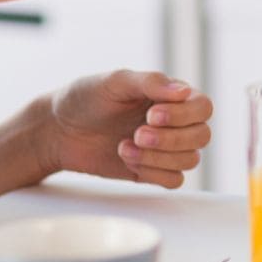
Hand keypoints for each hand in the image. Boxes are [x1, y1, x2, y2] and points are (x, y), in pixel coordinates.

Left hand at [42, 70, 212, 189]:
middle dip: (170, 139)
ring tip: (125, 146)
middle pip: (202, 136)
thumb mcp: (116, 82)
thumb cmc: (85, 99)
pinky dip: (153, 172)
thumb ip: (151, 82)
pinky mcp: (152, 171)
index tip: (152, 115)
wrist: (57, 131)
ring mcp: (164, 148)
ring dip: (158, 156)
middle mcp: (174, 122)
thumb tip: (184, 91)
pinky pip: (174, 180)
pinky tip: (127, 159)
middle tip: (137, 133)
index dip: (184, 115)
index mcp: (170, 96)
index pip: (203, 107)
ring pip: (190, 160)